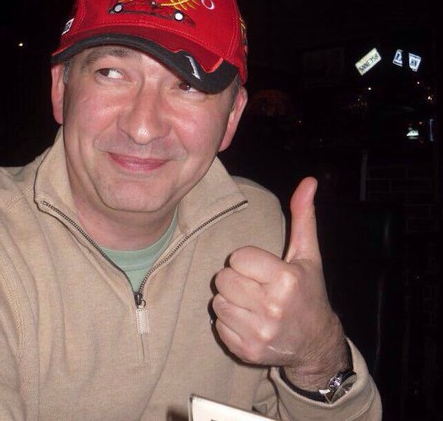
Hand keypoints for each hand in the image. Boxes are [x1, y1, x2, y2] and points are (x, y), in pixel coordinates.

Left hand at [212, 177, 347, 388]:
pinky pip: (219, 325)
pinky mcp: (247, 352)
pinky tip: (249, 320)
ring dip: (231, 299)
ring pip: (218, 302)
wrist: (315, 343)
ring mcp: (259, 333)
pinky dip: (229, 321)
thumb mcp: (308, 254)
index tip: (262, 268)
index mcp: (286, 280)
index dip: (247, 260)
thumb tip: (309, 181)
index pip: (238, 258)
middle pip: (224, 279)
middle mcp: (272, 308)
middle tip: (255, 285)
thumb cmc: (309, 291)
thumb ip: (303, 216)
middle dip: (236, 278)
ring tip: (252, 302)